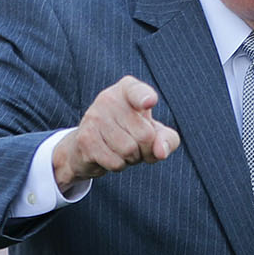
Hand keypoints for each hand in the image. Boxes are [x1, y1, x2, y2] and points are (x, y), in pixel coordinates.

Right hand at [53, 76, 179, 190]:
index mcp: (128, 88)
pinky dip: (119, 166)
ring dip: (131, 159)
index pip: (137, 91)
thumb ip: (168, 139)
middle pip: (145, 135)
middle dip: (145, 150)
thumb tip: (161, 152)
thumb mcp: (154, 132)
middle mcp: (109, 98)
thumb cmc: (130, 134)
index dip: (145, 98)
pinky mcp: (85, 138)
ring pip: (129, 151)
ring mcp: (94, 117)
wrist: (89, 147)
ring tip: (122, 149)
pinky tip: (110, 155)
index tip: (149, 102)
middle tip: (135, 143)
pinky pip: (115, 162)